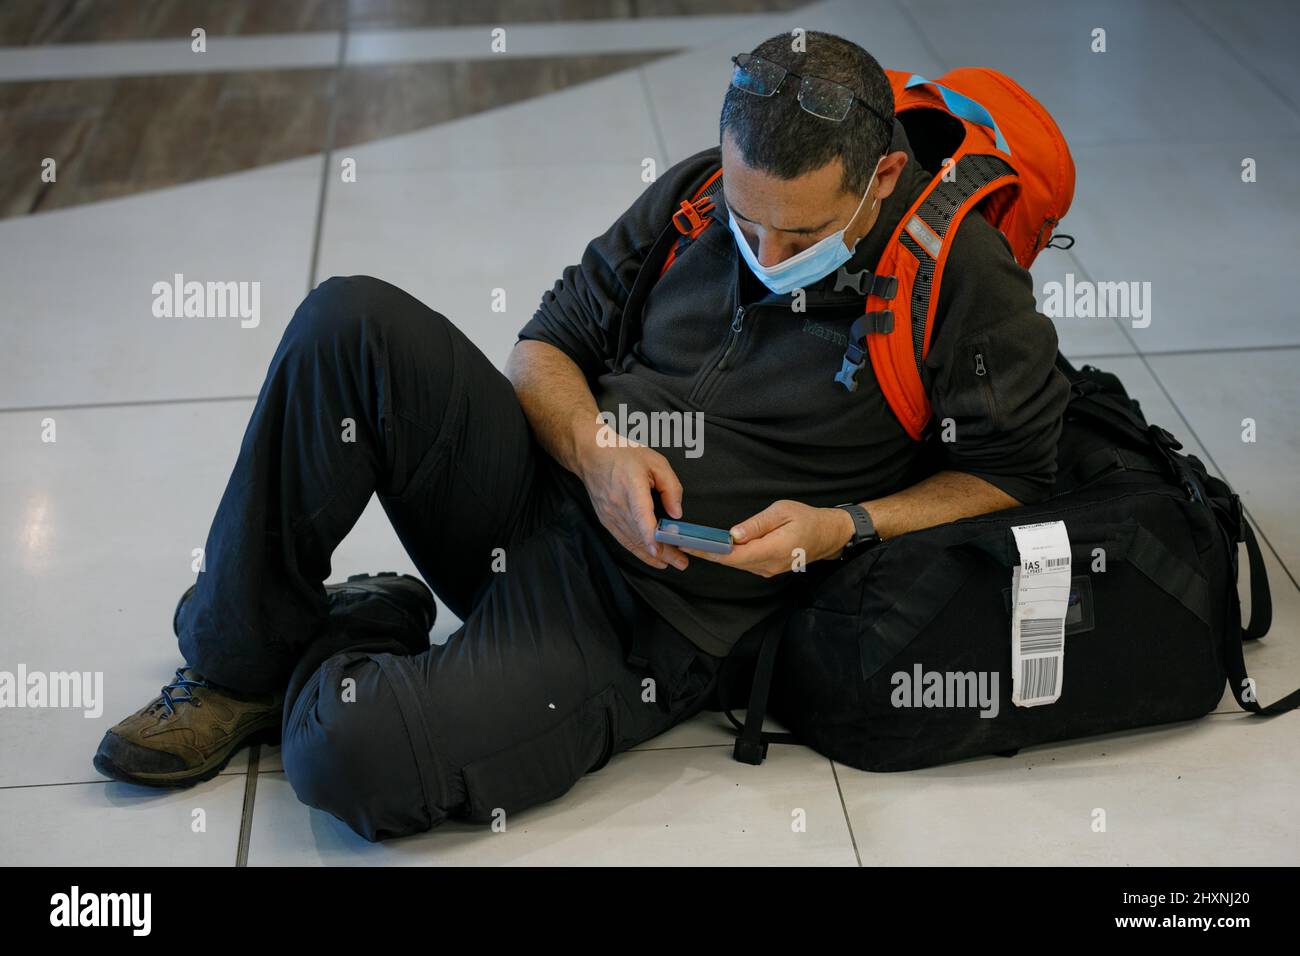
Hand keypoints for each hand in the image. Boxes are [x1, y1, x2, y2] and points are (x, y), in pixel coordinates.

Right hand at [575, 422, 688, 570]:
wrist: (591, 455)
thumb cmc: (623, 455)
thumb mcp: (655, 462)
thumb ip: (670, 487)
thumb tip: (676, 513)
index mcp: (631, 486)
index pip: (640, 514)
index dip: (649, 534)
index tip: (658, 549)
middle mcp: (618, 504)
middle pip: (641, 534)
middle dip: (663, 551)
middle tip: (682, 563)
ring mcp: (610, 515)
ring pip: (633, 541)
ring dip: (653, 555)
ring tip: (672, 563)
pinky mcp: (606, 521)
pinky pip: (624, 540)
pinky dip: (639, 551)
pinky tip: (653, 558)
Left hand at [679, 499, 852, 577]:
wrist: (828, 535)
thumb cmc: (807, 519)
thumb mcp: (782, 511)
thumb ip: (757, 524)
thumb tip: (734, 534)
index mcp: (773, 549)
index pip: (734, 555)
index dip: (710, 551)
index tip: (691, 544)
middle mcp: (769, 565)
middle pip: (731, 562)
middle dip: (706, 552)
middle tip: (681, 541)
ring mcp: (768, 570)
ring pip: (736, 563)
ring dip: (715, 554)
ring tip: (692, 541)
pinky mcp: (767, 568)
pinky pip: (744, 563)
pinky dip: (728, 555)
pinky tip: (714, 546)